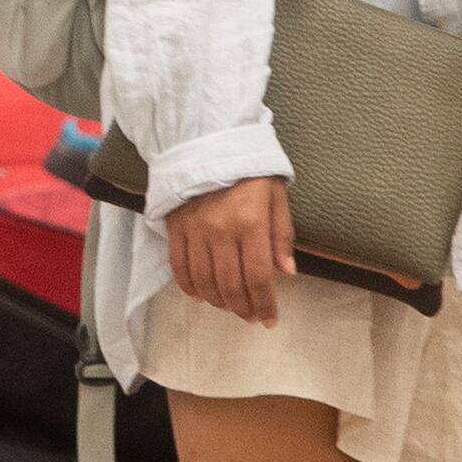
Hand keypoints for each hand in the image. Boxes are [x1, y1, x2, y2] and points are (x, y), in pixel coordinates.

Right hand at [163, 175, 293, 326]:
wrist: (207, 140)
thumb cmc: (249, 169)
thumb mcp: (276, 195)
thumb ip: (281, 235)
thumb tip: (286, 273)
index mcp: (251, 222)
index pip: (258, 277)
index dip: (265, 304)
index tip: (270, 320)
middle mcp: (220, 231)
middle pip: (230, 285)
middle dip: (243, 308)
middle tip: (251, 317)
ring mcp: (194, 231)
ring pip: (204, 281)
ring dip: (218, 301)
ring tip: (230, 306)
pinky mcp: (175, 228)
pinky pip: (179, 268)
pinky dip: (190, 288)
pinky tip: (202, 296)